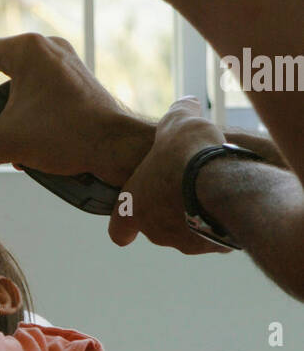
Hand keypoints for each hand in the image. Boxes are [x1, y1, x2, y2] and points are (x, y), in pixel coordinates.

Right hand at [0, 34, 152, 185]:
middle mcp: (45, 48)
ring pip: (13, 76)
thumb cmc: (68, 134)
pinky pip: (34, 88)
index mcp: (26, 49)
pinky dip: (16, 107)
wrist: (120, 147)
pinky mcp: (73, 81)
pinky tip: (14, 135)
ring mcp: (62, 63)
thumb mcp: (11, 143)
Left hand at [108, 97, 230, 254]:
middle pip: (159, 227)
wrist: (220, 181)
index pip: (119, 229)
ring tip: (212, 194)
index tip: (133, 222)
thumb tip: (186, 103)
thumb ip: (177, 114)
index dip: (126, 225)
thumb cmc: (188, 153)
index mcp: (134, 207)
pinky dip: (221, 225)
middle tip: (186, 188)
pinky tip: (231, 203)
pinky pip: (215, 238)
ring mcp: (184, 242)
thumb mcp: (178, 122)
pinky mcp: (213, 247)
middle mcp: (155, 231)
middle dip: (171, 211)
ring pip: (189, 234)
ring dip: (197, 218)